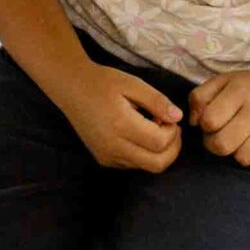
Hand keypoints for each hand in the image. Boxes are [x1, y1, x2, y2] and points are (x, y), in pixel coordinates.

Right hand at [56, 64, 183, 171]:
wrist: (71, 88)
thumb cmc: (102, 82)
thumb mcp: (132, 83)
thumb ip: (157, 101)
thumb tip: (178, 117)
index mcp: (121, 125)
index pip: (160, 142)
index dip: (173, 132)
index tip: (169, 116)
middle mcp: (113, 146)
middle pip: (157, 163)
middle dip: (173, 148)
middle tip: (171, 128)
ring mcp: (107, 156)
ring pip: (147, 167)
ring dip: (160, 152)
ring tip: (154, 129)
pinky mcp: (104, 160)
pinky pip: (134, 165)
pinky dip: (145, 155)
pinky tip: (140, 136)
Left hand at [189, 65, 249, 174]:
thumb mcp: (222, 81)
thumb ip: (199, 98)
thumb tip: (193, 123)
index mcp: (239, 91)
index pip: (209, 121)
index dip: (205, 125)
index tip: (213, 122)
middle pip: (222, 145)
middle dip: (216, 144)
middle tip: (223, 135)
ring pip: (243, 159)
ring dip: (239, 153)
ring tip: (243, 140)